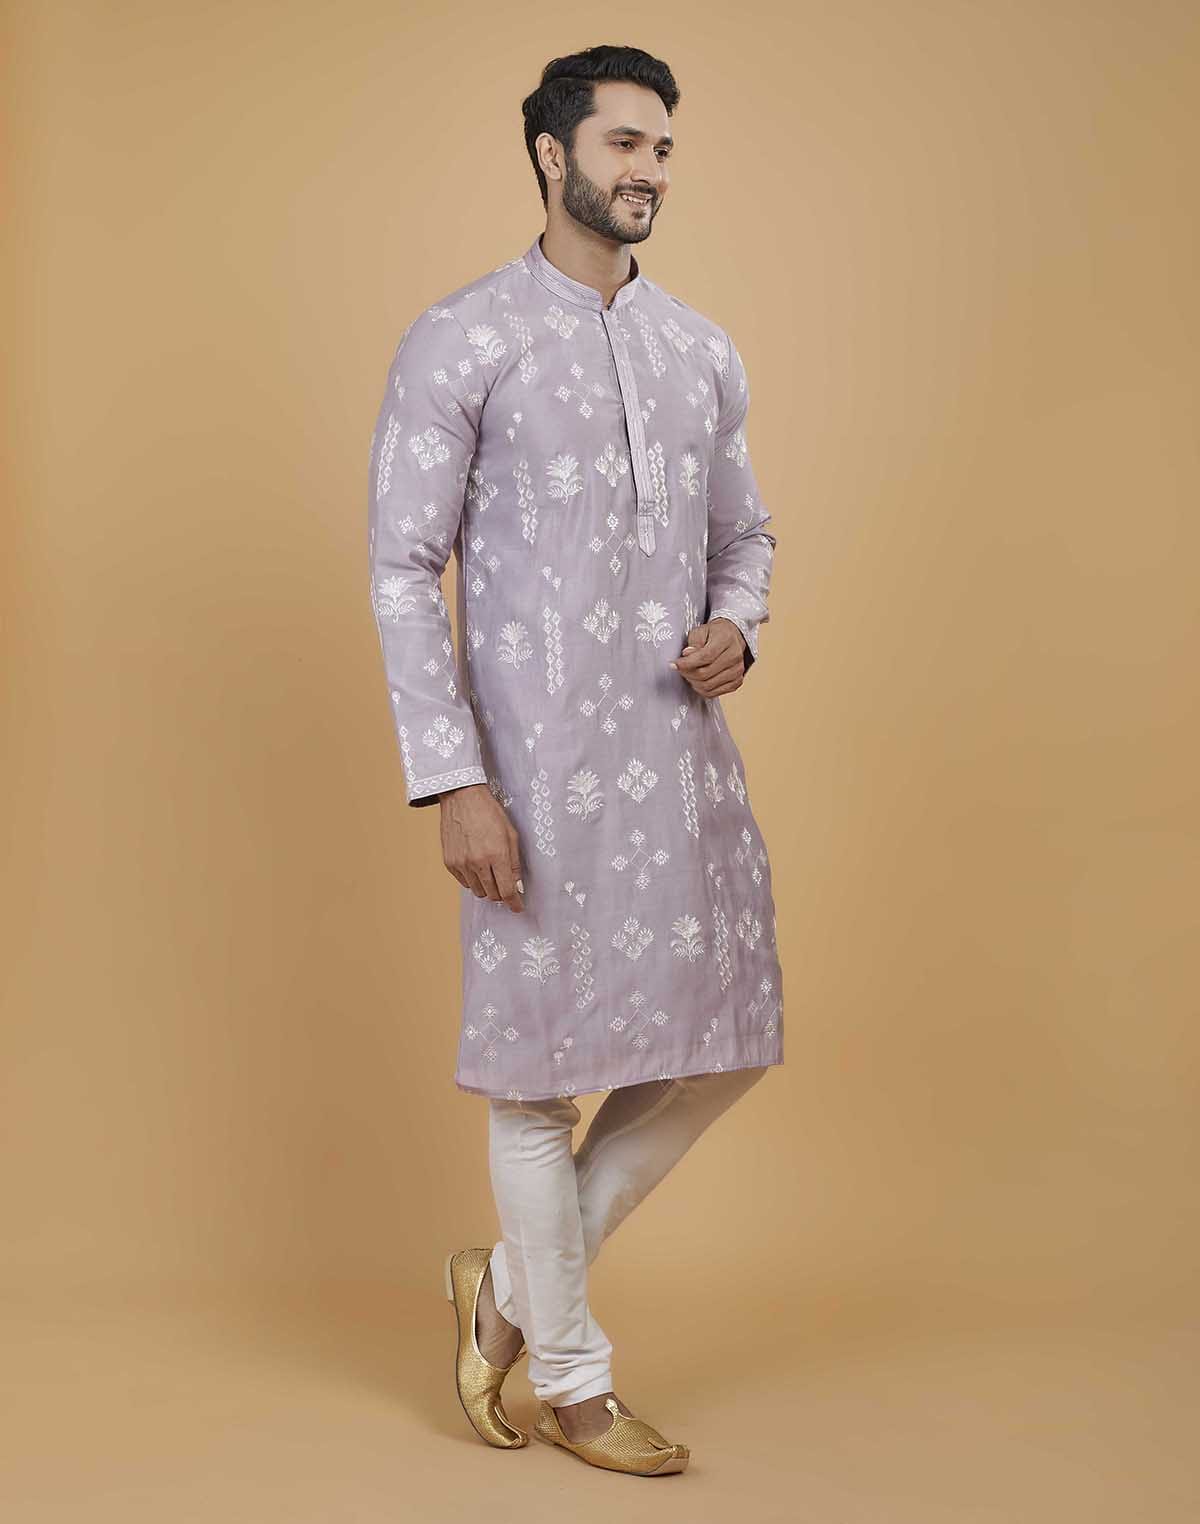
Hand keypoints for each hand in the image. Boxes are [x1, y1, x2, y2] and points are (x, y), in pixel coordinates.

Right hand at [438, 784, 525, 911]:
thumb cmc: (489, 813)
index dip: (514, 902)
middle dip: (501, 893)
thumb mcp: (511, 834)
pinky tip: (476, 865)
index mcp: (496, 855)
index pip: (506, 890)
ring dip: (486, 886)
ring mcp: (461, 863)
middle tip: (505, 885)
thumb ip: (514, 863)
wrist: (462, 797)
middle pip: (492, 894)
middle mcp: (477, 862)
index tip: (517, 907)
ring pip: (477, 891)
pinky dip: (472, 879)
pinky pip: (464, 882)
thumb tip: (517, 886)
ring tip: (489, 871)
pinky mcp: (449, 862)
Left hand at [670, 618, 746, 697]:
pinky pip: (714, 693)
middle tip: (680, 668)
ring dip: (693, 682)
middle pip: (705, 673)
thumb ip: (694, 643)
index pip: (705, 656)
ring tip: (689, 673)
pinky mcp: (736, 682)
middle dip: (687, 673)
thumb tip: (687, 654)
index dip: (687, 663)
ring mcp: (737, 671)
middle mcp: (735, 656)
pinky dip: (702, 689)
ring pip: (708, 686)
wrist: (731, 638)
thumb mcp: (700, 631)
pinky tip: (698, 681)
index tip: (674, 664)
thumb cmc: (714, 634)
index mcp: (726, 640)